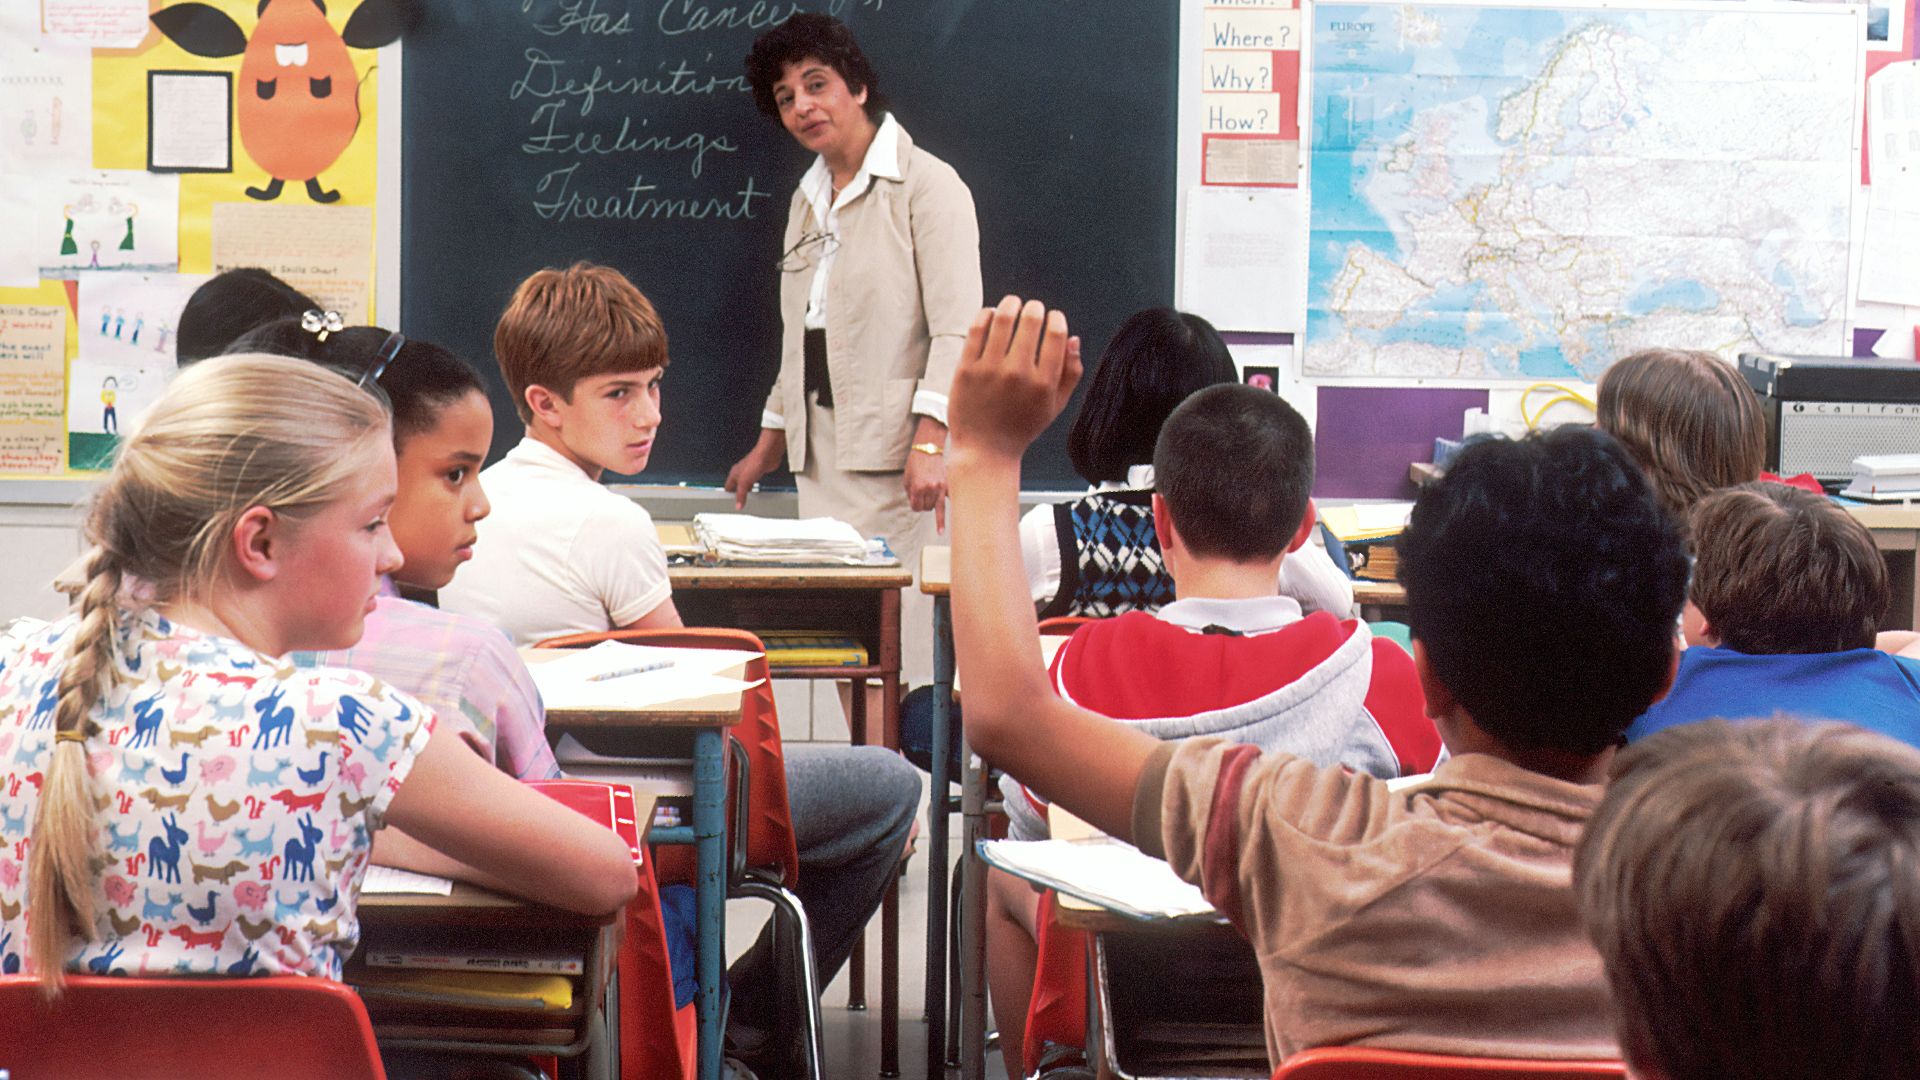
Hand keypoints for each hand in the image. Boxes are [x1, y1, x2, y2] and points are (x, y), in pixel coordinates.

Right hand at [724, 429, 786, 509]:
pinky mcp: (758, 472)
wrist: (768, 455)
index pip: (727, 487)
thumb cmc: (754, 462)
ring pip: (746, 484)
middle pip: (737, 486)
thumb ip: (741, 495)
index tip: (730, 503)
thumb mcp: (744, 483)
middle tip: (740, 503)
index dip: (728, 495)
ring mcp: (750, 472)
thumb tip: (738, 505)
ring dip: (747, 491)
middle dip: (738, 494)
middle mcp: (740, 472)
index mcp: (734, 473)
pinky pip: (755, 482)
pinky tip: (758, 491)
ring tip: (749, 499)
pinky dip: (756, 488)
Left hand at [905, 446, 947, 530]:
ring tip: (941, 531)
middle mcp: (929, 489)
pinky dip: (952, 508)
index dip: (915, 506)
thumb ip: (910, 493)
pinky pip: (950, 500)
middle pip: (926, 508)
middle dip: (924, 505)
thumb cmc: (915, 462)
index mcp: (917, 488)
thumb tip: (915, 504)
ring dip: (935, 511)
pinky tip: (957, 518)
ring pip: (938, 508)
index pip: (916, 507)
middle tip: (924, 498)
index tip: (916, 504)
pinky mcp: (949, 484)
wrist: (929, 448)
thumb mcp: (907, 478)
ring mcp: (941, 487)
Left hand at [948, 296, 1081, 464]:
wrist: (985, 450)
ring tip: (1013, 304)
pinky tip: (992, 315)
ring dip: (1011, 303)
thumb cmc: (1022, 427)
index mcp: (1043, 383)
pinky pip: (977, 329)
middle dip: (1035, 307)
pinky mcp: (966, 369)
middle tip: (1033, 308)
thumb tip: (1074, 338)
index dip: (1056, 318)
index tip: (1053, 317)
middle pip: (1031, 319)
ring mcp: (990, 370)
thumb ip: (1070, 373)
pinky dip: (986, 314)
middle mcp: (1018, 374)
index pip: (1056, 333)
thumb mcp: (1055, 406)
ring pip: (1003, 318)